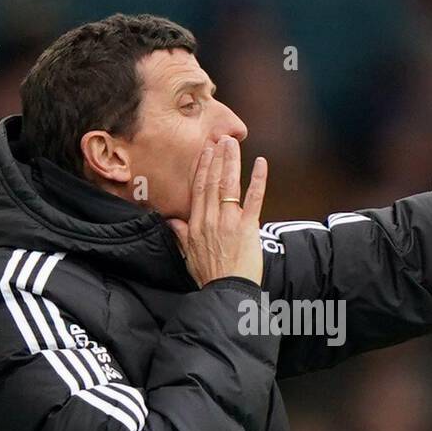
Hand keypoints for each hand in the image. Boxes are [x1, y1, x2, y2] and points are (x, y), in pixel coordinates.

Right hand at [167, 136, 267, 287]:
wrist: (225, 292)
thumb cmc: (208, 276)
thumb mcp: (188, 254)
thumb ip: (180, 234)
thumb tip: (170, 221)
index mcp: (196, 224)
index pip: (198, 189)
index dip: (202, 167)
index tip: (206, 151)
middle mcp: (210, 219)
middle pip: (212, 181)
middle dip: (217, 158)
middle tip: (222, 138)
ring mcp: (229, 221)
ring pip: (229, 185)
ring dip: (232, 161)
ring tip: (234, 144)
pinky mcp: (248, 227)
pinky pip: (254, 198)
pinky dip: (258, 179)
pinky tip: (261, 163)